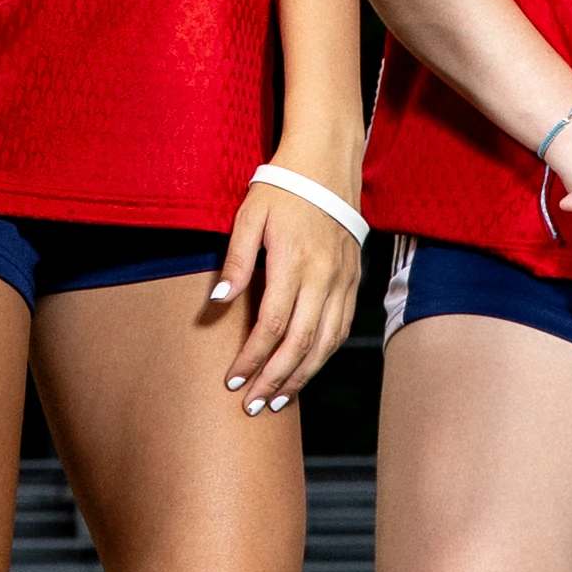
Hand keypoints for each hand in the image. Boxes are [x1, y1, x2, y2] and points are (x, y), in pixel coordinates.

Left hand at [203, 160, 367, 411]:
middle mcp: (324, 279)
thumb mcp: (249, 216)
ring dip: (301, 377)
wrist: (328, 165)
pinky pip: (341, 329)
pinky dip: (323, 356)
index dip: (252, 358)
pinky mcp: (353, 282)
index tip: (232, 380)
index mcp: (294, 264)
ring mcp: (343, 282)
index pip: (271, 326)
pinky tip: (305, 371)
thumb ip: (235, 261)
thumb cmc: (282, 188)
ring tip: (278, 400)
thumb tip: (218, 303)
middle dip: (275, 379)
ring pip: (325, 344)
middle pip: (300, 344)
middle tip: (252, 406)